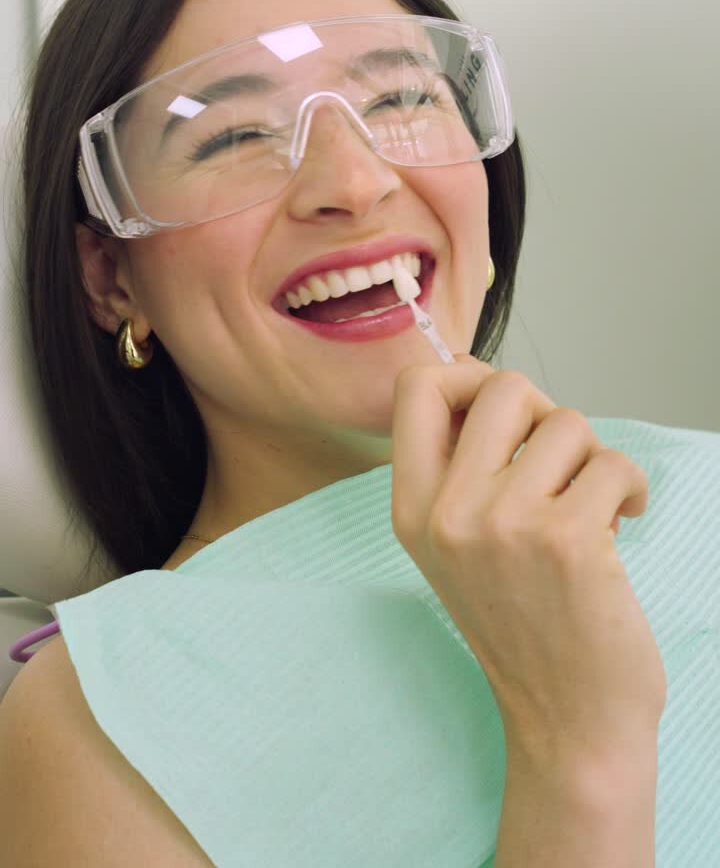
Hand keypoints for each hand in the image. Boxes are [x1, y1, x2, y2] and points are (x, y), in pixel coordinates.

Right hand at [390, 357, 666, 762]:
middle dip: (545, 413)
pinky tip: (621, 523)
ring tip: (592, 505)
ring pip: (567, 422)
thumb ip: (456, 468)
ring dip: (592, 459)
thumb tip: (477, 377)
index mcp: (412, 509)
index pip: (415, 387)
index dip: (467, 377)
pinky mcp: (567, 538)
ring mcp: (505, 524)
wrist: (566, 722)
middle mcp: (448, 512)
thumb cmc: (523, 625)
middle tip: (559, 461)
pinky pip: (614, 462)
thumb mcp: (454, 548)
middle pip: (501, 386)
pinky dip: (629, 487)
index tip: (505, 415)